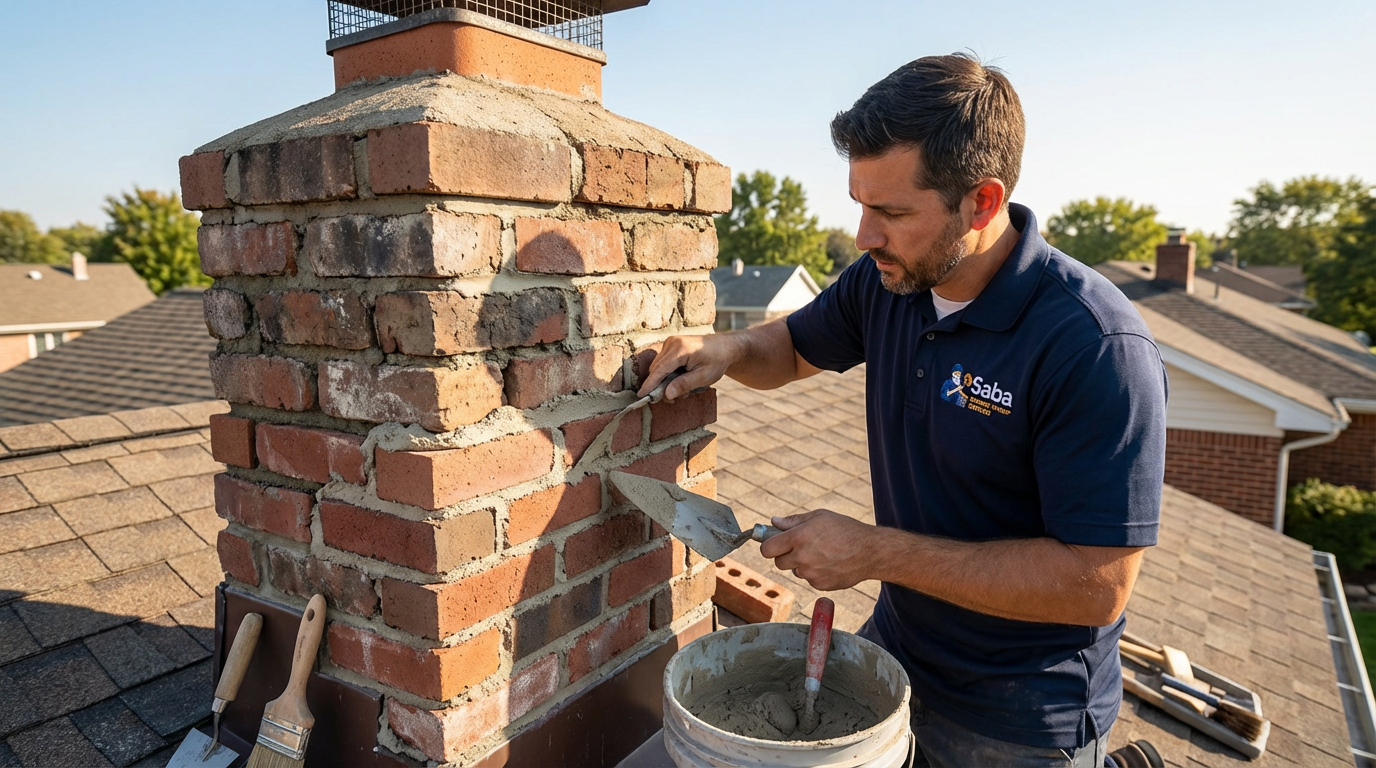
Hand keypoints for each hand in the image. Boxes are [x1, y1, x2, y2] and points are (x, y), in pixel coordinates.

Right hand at [638, 334, 738, 400]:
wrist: (725, 347)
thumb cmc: (717, 361)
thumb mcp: (704, 376)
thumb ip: (684, 385)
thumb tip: (667, 395)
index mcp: (681, 349)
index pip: (660, 369)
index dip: (650, 384)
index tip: (641, 396)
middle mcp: (672, 343)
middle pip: (656, 369)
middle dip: (659, 386)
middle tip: (671, 400)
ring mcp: (670, 342)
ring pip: (658, 366)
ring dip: (664, 380)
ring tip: (680, 390)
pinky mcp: (670, 345)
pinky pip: (662, 363)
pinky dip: (667, 374)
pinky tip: (679, 380)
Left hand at [760, 509, 878, 590]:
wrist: (869, 551)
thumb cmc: (845, 529)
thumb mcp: (819, 517)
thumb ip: (793, 521)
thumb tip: (774, 522)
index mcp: (798, 537)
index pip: (767, 549)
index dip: (768, 547)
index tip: (773, 545)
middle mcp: (802, 557)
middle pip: (778, 563)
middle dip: (785, 555)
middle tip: (799, 548)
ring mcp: (811, 574)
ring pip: (795, 571)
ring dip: (802, 564)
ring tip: (822, 553)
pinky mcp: (819, 585)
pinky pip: (809, 579)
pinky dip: (815, 573)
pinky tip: (829, 563)